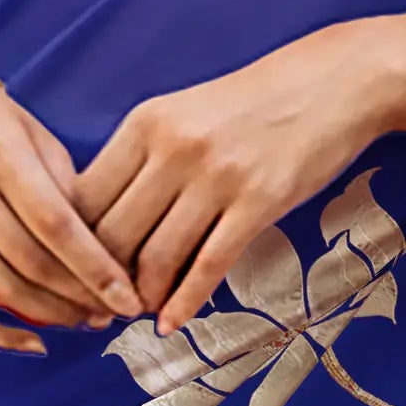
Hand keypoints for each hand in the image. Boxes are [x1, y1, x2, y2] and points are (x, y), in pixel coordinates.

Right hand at [0, 77, 139, 352]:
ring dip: (46, 314)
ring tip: (82, 319)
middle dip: (78, 296)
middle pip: (29, 262)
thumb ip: (67, 187)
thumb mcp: (33, 133)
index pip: (56, 224)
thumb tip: (106, 251)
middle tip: (112, 312)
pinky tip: (31, 343)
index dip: (96, 268)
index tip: (128, 297)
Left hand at [75, 16, 405, 328]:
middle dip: (100, 282)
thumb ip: (143, 161)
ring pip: (156, 257)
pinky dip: (185, 302)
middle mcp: (173, 147)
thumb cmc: (254, 104)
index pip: (84, 198)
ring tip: (138, 315)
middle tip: (99, 309)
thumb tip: (102, 224)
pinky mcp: (259, 201)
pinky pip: (209, 265)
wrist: (334, 82)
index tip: (72, 275)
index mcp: (145, 123)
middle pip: (112, 234)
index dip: (70, 247)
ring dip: (141, 297)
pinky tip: (173, 323)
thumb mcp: (184, 114)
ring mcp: (217, 175)